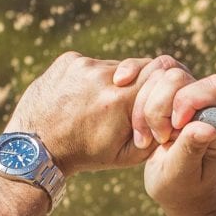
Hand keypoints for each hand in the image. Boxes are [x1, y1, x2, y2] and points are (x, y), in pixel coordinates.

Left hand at [4, 52, 151, 176]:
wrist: (36, 148)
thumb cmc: (86, 154)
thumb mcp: (128, 155)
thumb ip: (157, 133)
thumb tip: (179, 115)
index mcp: (120, 100)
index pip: (159, 77)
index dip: (160, 90)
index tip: (154, 103)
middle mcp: (103, 76)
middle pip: (138, 69)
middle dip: (137, 86)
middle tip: (126, 105)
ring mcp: (83, 65)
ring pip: (113, 67)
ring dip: (113, 83)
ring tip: (98, 106)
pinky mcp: (67, 60)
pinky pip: (91, 64)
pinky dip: (91, 79)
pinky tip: (80, 98)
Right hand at [116, 56, 215, 215]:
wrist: (176, 188)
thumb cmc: (184, 187)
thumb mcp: (183, 174)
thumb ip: (192, 149)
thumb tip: (208, 128)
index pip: (212, 87)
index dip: (187, 101)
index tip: (174, 129)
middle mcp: (205, 102)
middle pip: (178, 76)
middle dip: (158, 107)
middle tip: (159, 138)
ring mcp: (185, 95)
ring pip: (157, 75)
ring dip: (143, 108)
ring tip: (146, 140)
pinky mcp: (166, 95)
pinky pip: (146, 78)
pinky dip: (134, 97)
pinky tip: (134, 122)